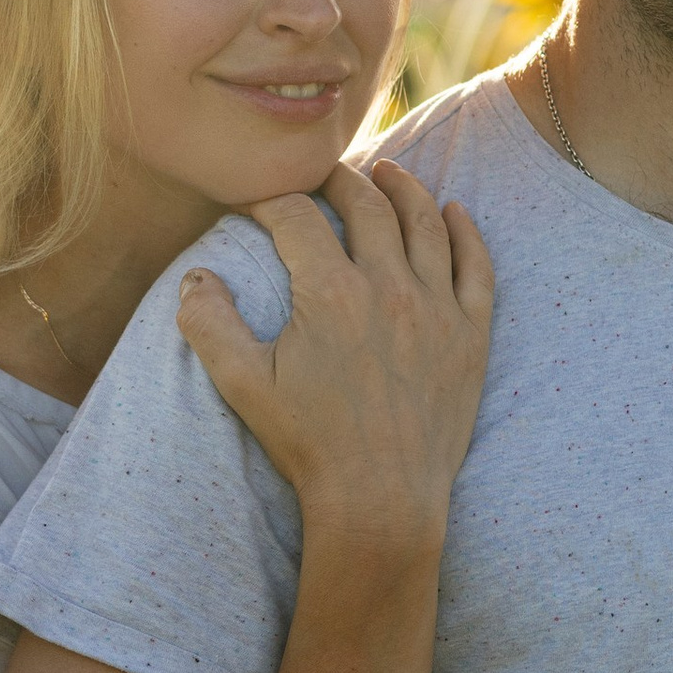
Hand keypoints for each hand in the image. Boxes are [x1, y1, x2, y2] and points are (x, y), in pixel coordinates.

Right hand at [179, 161, 492, 548]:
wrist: (381, 500)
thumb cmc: (310, 445)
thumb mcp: (243, 386)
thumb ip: (209, 324)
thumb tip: (196, 276)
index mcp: (329, 293)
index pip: (296, 216)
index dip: (270, 199)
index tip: (256, 203)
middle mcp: (388, 287)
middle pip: (366, 204)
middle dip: (339, 180)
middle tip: (323, 175)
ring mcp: (437, 308)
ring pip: (424, 223)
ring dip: (403, 188)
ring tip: (387, 171)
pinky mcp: (471, 334)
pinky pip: (476, 266)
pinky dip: (465, 232)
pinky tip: (453, 213)